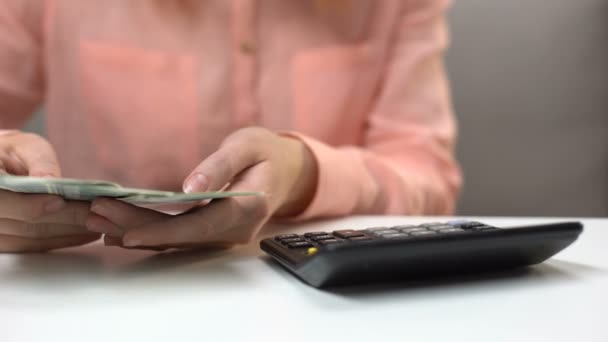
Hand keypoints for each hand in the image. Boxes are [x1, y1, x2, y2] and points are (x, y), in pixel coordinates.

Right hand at [0, 131, 99, 252]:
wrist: (2, 165)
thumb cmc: (14, 152)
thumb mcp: (25, 147)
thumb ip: (39, 163)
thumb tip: (50, 181)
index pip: (2, 203)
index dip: (31, 205)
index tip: (61, 201)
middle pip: (23, 225)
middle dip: (64, 221)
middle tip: (96, 215)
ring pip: (31, 239)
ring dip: (67, 234)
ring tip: (98, 224)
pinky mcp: (5, 242)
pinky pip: (33, 246)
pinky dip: (60, 240)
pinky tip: (84, 234)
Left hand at [87, 127, 317, 249]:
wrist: (286, 169)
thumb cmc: (266, 152)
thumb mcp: (247, 146)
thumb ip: (220, 166)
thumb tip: (190, 187)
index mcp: (247, 207)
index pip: (198, 226)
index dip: (161, 231)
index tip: (125, 231)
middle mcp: (236, 229)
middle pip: (181, 237)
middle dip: (137, 229)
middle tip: (96, 215)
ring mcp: (227, 234)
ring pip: (178, 240)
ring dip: (138, 232)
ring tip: (99, 221)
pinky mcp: (217, 232)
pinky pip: (182, 237)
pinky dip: (152, 233)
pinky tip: (122, 230)